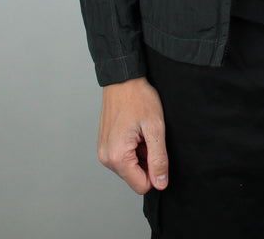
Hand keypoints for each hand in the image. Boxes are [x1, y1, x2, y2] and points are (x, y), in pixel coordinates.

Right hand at [97, 76, 168, 194]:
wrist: (123, 79)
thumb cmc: (139, 98)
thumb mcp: (155, 127)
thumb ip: (158, 159)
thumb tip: (160, 183)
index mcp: (118, 156)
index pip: (142, 186)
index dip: (155, 171)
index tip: (156, 149)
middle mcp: (106, 158)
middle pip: (134, 177)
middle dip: (146, 160)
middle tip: (148, 136)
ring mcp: (103, 151)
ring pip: (129, 167)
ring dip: (139, 153)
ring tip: (141, 131)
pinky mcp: (104, 145)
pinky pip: (122, 157)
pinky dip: (132, 147)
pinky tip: (134, 130)